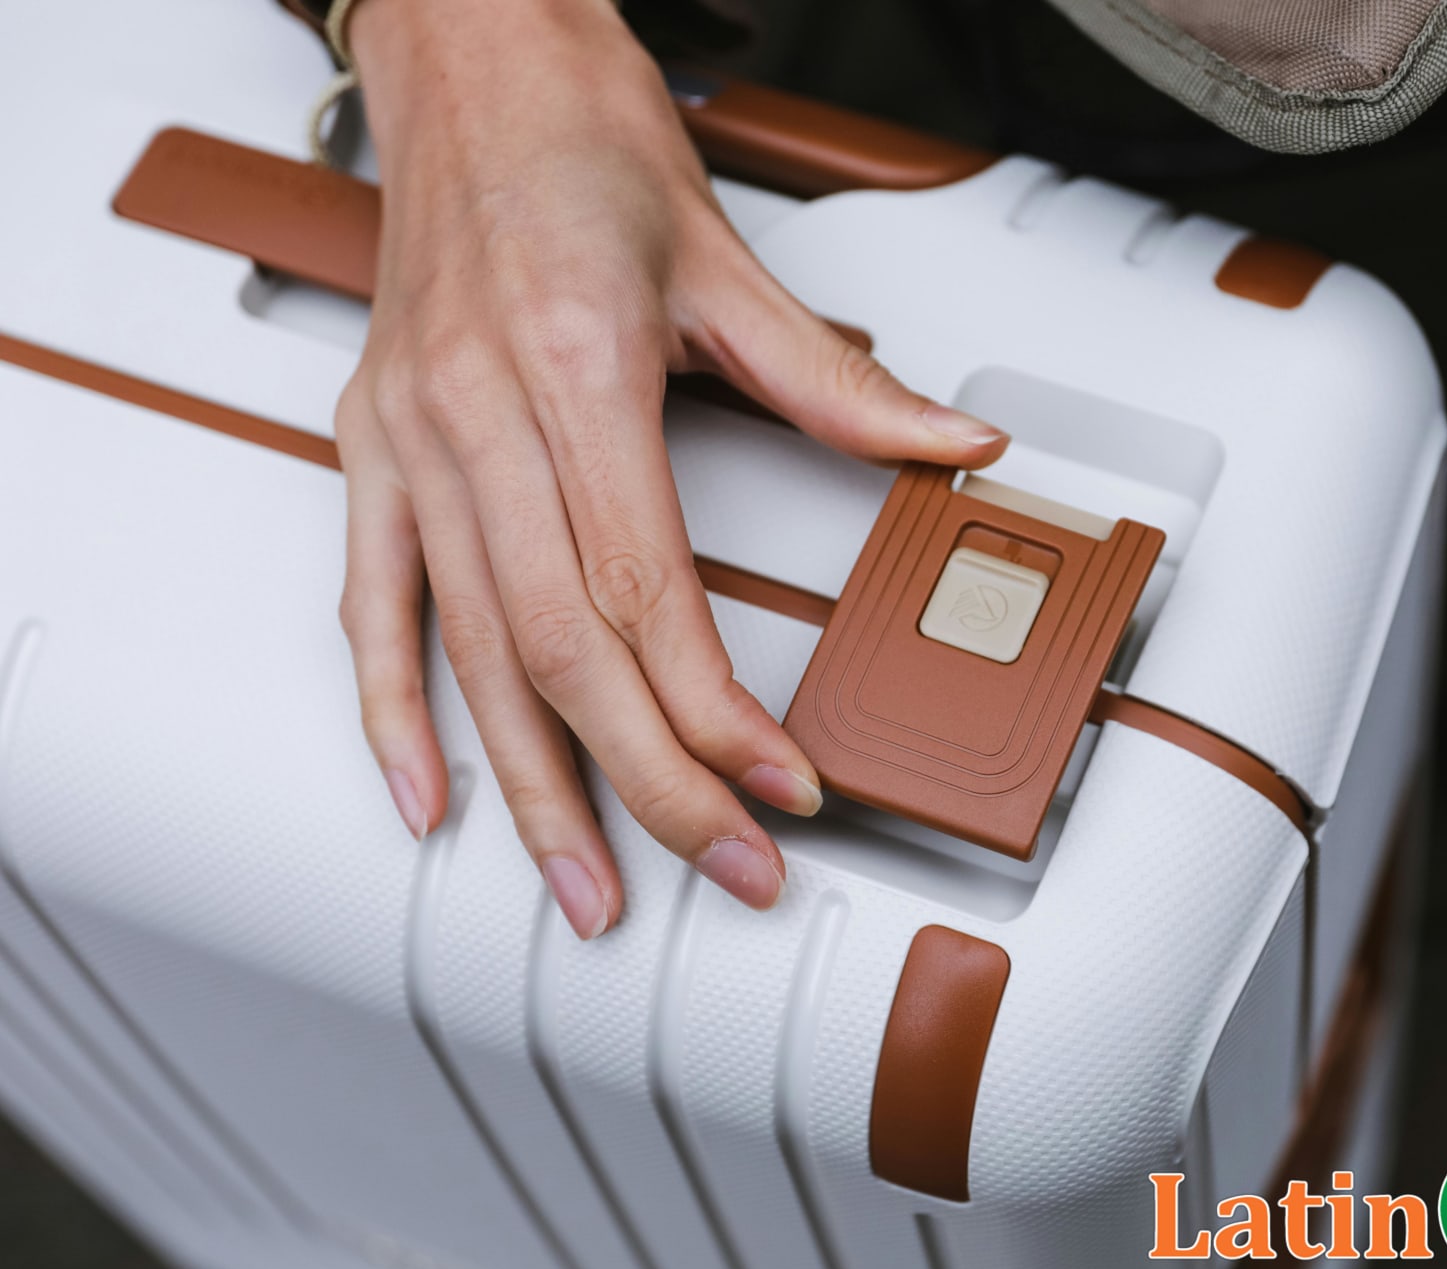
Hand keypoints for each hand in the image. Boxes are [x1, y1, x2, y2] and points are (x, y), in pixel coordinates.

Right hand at [334, 0, 1008, 934]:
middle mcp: (477, 413)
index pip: (647, 590)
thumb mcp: (728, 259)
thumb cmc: (580, 141)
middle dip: (648, 785)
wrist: (469, 60)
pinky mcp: (374, 444)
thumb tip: (956, 448)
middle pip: (562, 649)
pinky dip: (393, 709)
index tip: (780, 787)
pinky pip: (373, 599)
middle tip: (724, 871)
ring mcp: (411, 436)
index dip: (713, 712)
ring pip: (471, 651)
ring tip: (587, 889)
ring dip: (533, 787)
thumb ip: (840, 384)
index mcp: (574, 369)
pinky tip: (429, 795)